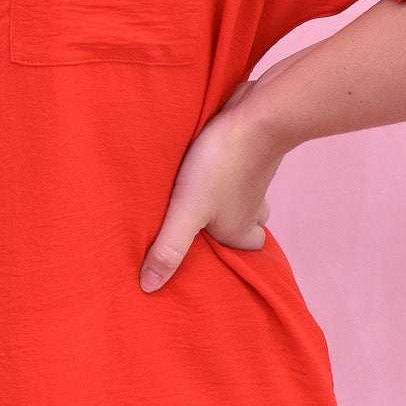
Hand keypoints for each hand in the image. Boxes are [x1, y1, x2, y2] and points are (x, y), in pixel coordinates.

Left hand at [139, 78, 286, 291]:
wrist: (256, 117)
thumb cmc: (220, 167)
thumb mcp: (187, 211)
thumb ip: (169, 247)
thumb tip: (149, 288)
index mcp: (240, 228)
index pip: (247, 249)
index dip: (231, 251)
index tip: (207, 247)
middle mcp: (253, 206)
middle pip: (249, 222)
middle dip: (229, 223)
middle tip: (201, 219)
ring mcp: (255, 178)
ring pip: (245, 193)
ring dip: (227, 194)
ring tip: (198, 190)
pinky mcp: (251, 151)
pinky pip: (241, 165)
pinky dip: (228, 166)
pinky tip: (206, 159)